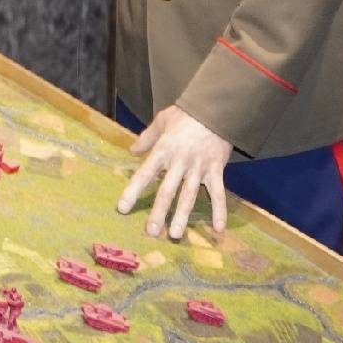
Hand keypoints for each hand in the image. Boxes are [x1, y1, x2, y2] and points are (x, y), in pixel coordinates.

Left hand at [117, 105, 230, 239]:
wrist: (216, 108)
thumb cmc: (186, 114)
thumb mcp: (162, 121)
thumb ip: (147, 138)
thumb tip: (132, 150)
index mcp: (164, 150)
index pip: (145, 174)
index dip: (133, 191)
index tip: (122, 208)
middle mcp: (180, 162)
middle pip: (167, 190)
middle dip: (159, 212)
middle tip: (151, 232)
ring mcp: (199, 168)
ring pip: (189, 196)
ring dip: (182, 217)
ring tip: (175, 234)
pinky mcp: (216, 170)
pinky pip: (219, 193)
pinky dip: (220, 211)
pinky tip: (218, 229)